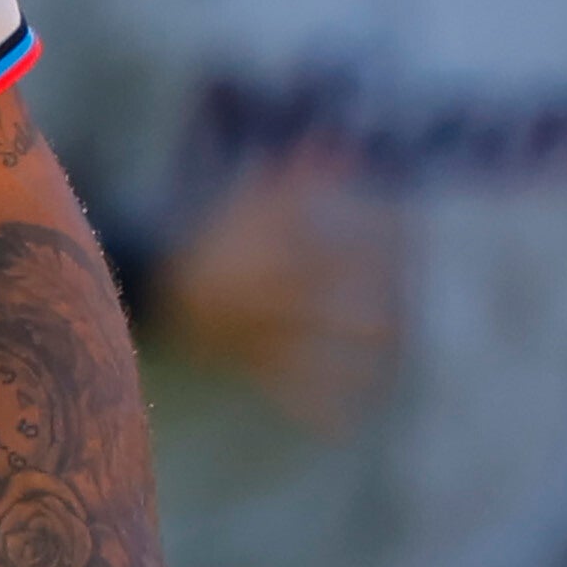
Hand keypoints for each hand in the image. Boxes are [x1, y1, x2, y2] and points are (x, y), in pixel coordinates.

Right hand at [152, 149, 400, 433]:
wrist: (160, 287)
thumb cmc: (217, 239)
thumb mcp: (250, 201)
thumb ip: (297, 177)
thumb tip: (338, 139)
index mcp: (271, 258)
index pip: (333, 253)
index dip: (374, 248)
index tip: (407, 242)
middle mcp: (268, 299)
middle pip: (328, 312)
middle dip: (368, 320)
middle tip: (402, 323)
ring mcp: (259, 334)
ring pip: (311, 355)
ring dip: (349, 367)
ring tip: (385, 372)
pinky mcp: (249, 361)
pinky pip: (282, 389)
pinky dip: (312, 408)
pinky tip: (342, 426)